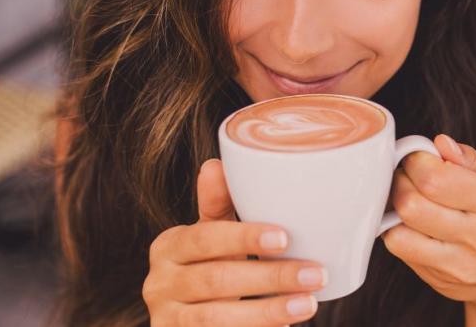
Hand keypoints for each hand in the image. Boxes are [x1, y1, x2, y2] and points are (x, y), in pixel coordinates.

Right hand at [142, 159, 326, 325]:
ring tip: (308, 305)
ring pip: (217, 319)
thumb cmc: (210, 268)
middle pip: (216, 280)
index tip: (285, 238)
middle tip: (316, 275)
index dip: (243, 237)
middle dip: (271, 277)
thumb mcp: (212, 237)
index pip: (204, 237)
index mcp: (168, 246)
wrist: (190, 323)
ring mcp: (167, 319)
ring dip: (268, 312)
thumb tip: (215, 164)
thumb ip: (218, 205)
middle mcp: (158, 283)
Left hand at [382, 135, 475, 322]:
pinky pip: (400, 249)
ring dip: (394, 208)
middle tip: (408, 176)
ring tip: (408, 198)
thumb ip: (470, 158)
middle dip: (400, 181)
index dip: (416, 161)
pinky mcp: (439, 279)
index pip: (437, 179)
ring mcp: (459, 263)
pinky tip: (410, 223)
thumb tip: (439, 143)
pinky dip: (396, 230)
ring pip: (399, 231)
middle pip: (412, 204)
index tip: (419, 157)